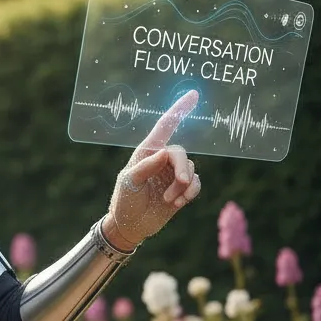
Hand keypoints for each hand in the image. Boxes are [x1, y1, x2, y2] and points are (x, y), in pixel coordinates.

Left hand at [105, 90, 201, 249]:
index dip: (178, 110)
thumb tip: (165, 152)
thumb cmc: (124, 200)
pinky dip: (191, 192)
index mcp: (147, 152)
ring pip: (190, 170)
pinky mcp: (182, 189)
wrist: (130, 225)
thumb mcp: (129, 183)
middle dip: (181, 168)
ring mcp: (173, 174)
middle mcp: (162, 159)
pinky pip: (196, 183)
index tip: (193, 95)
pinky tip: (178, 203)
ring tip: (169, 200)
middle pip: (180, 153)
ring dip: (182, 186)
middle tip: (180, 184)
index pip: (164, 126)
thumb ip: (146, 167)